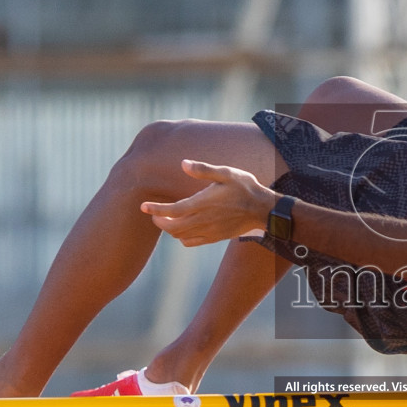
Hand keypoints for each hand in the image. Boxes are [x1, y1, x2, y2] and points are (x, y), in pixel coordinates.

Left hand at [141, 160, 274, 245]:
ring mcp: (209, 231)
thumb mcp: (226, 173)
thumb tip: (183, 164)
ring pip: (180, 235)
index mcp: (204, 203)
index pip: (173, 210)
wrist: (262, 209)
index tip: (143, 206)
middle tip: (153, 213)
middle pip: (172, 227)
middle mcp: (204, 220)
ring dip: (169, 229)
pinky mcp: (214, 237)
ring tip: (165, 219)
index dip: (156, 209)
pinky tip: (182, 228)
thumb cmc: (245, 187)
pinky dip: (181, 237)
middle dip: (159, 220)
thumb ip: (203, 169)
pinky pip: (191, 242)